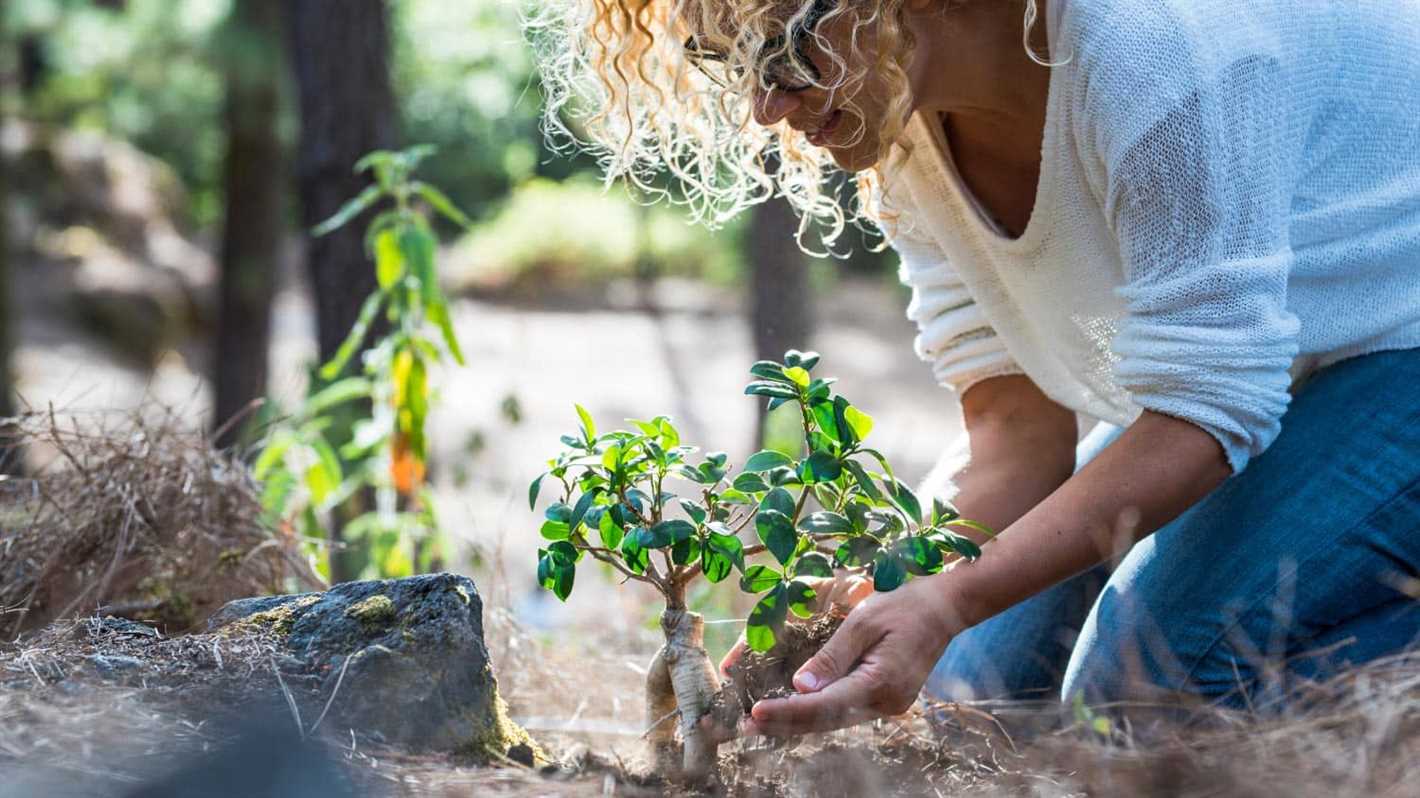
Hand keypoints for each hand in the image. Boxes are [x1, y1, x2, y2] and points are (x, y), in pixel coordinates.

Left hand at [741, 571, 966, 736]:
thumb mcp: (863, 621)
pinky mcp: (887, 699)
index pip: (823, 706)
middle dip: (783, 724)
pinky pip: (845, 711)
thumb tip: (800, 686)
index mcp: (881, 682)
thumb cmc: (905, 604)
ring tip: (758, 723)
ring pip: (834, 720)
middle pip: (826, 721)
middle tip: (743, 727)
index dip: (786, 712)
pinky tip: (792, 711)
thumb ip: (831, 656)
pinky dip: (816, 712)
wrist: (948, 607)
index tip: (754, 714)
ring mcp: (889, 705)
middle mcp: (885, 702)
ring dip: (796, 722)